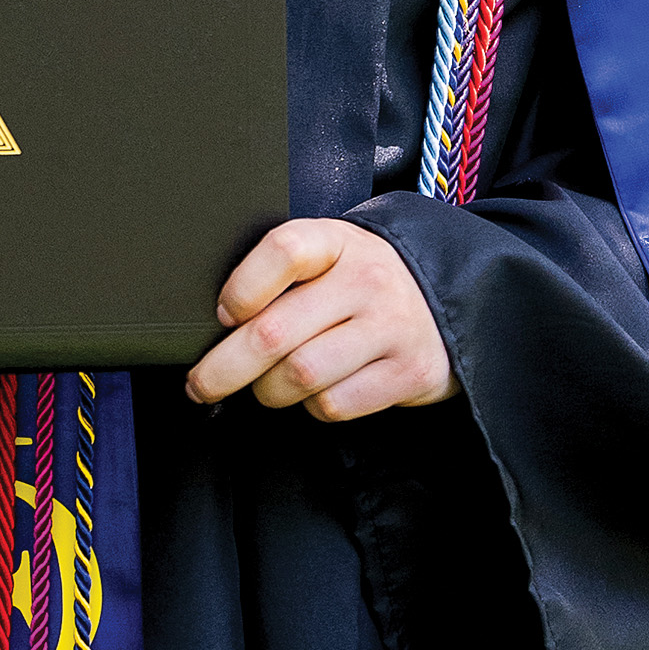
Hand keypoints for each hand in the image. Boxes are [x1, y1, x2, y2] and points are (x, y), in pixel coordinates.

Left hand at [184, 218, 456, 422]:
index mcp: (337, 242)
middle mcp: (367, 280)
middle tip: (201, 384)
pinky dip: (314, 408)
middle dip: (224, 368)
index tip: (222, 314)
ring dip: (270, 391)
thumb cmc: (362, 281)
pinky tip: (316, 392)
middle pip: (275, 331)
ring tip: (267, 386)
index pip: (283, 251)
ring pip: (300, 375)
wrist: (447, 297)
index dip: (243, 287)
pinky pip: (335, 404)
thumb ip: (283, 277)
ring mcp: (391, 327)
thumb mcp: (329, 256)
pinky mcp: (409, 372)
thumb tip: (217, 325)